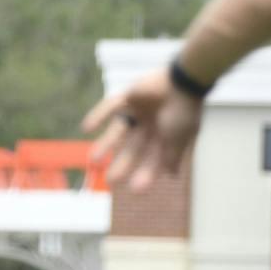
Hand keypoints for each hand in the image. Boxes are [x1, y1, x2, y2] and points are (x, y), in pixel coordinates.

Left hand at [80, 65, 205, 190]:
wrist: (185, 79)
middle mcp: (151, 125)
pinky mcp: (129, 96)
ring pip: (119, 130)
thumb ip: (172, 155)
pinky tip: (85, 128)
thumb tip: (172, 176)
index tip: (136, 190)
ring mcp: (140, 111)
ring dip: (106, 143)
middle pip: (133, 148)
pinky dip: (97, 115)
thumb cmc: (185, 110)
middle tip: (110, 180)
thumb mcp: (179, 138)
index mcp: (166, 135)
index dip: (145, 174)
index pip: (153, 159)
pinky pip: (110, 106)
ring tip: (93, 159)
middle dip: (123, 164)